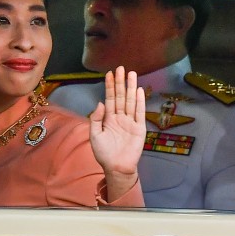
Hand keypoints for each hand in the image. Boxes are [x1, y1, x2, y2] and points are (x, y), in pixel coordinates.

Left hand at [89, 66, 145, 196]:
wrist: (116, 168)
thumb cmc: (104, 153)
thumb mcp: (94, 135)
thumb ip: (96, 118)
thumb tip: (100, 102)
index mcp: (109, 118)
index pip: (110, 98)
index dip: (110, 86)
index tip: (109, 73)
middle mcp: (120, 117)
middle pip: (121, 96)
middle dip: (120, 82)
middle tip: (121, 68)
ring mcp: (130, 122)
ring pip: (131, 101)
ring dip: (131, 88)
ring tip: (131, 74)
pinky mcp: (139, 128)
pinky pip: (139, 112)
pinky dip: (140, 101)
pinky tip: (139, 90)